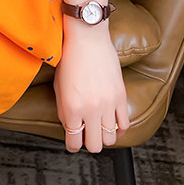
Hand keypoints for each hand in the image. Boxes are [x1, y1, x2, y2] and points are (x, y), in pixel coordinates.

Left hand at [53, 24, 130, 152]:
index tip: (73, 143)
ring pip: (111, 139)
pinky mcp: (121, 97)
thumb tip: (71, 127)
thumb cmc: (69, 58)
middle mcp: (90, 110)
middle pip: (95, 146)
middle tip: (86, 136)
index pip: (74, 142)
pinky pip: (125, 125)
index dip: (72, 145)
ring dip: (104, 136)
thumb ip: (64, 110)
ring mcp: (108, 104)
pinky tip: (112, 123)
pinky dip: (118, 129)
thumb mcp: (59, 86)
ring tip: (98, 128)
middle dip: (89, 143)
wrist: (87, 38)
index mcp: (71, 108)